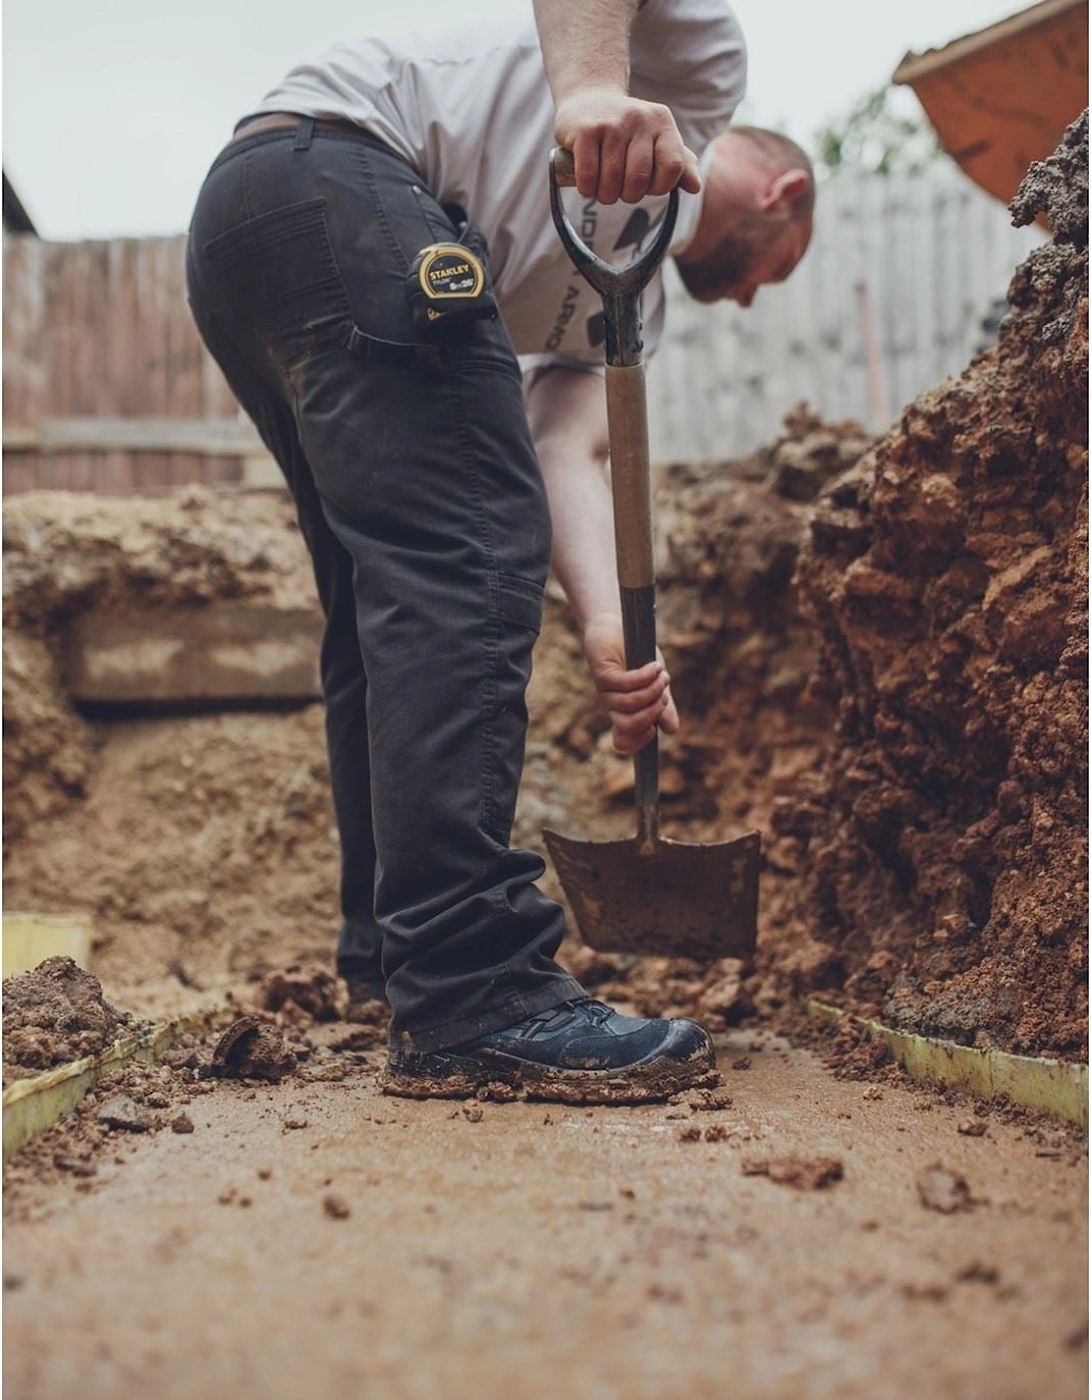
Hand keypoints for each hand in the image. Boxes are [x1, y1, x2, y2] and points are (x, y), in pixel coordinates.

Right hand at [553, 87, 700, 204]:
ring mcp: (611, 124)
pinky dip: (587, 189)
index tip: (647, 185)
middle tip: (621, 189)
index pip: (672, 168)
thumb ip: (678, 163)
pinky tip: (587, 184)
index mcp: (663, 122)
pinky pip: (588, 177)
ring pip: (612, 182)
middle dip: (628, 196)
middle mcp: (639, 119)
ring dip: (605, 195)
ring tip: (603, 187)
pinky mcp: (585, 130)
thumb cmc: (626, 130)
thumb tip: (695, 187)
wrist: (587, 99)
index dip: (659, 187)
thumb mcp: (656, 140)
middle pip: (639, 180)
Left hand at [583, 612, 678, 754]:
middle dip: (652, 713)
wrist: (619, 627)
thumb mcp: (656, 683)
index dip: (638, 742)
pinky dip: (644, 676)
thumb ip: (663, 706)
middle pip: (627, 726)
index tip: (656, 729)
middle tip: (664, 693)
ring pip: (629, 704)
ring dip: (652, 689)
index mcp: (623, 712)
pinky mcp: (602, 672)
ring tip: (661, 673)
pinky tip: (653, 666)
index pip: (622, 742)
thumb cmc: (637, 656)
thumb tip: (672, 730)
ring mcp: (605, 690)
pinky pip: (625, 683)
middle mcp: (611, 705)